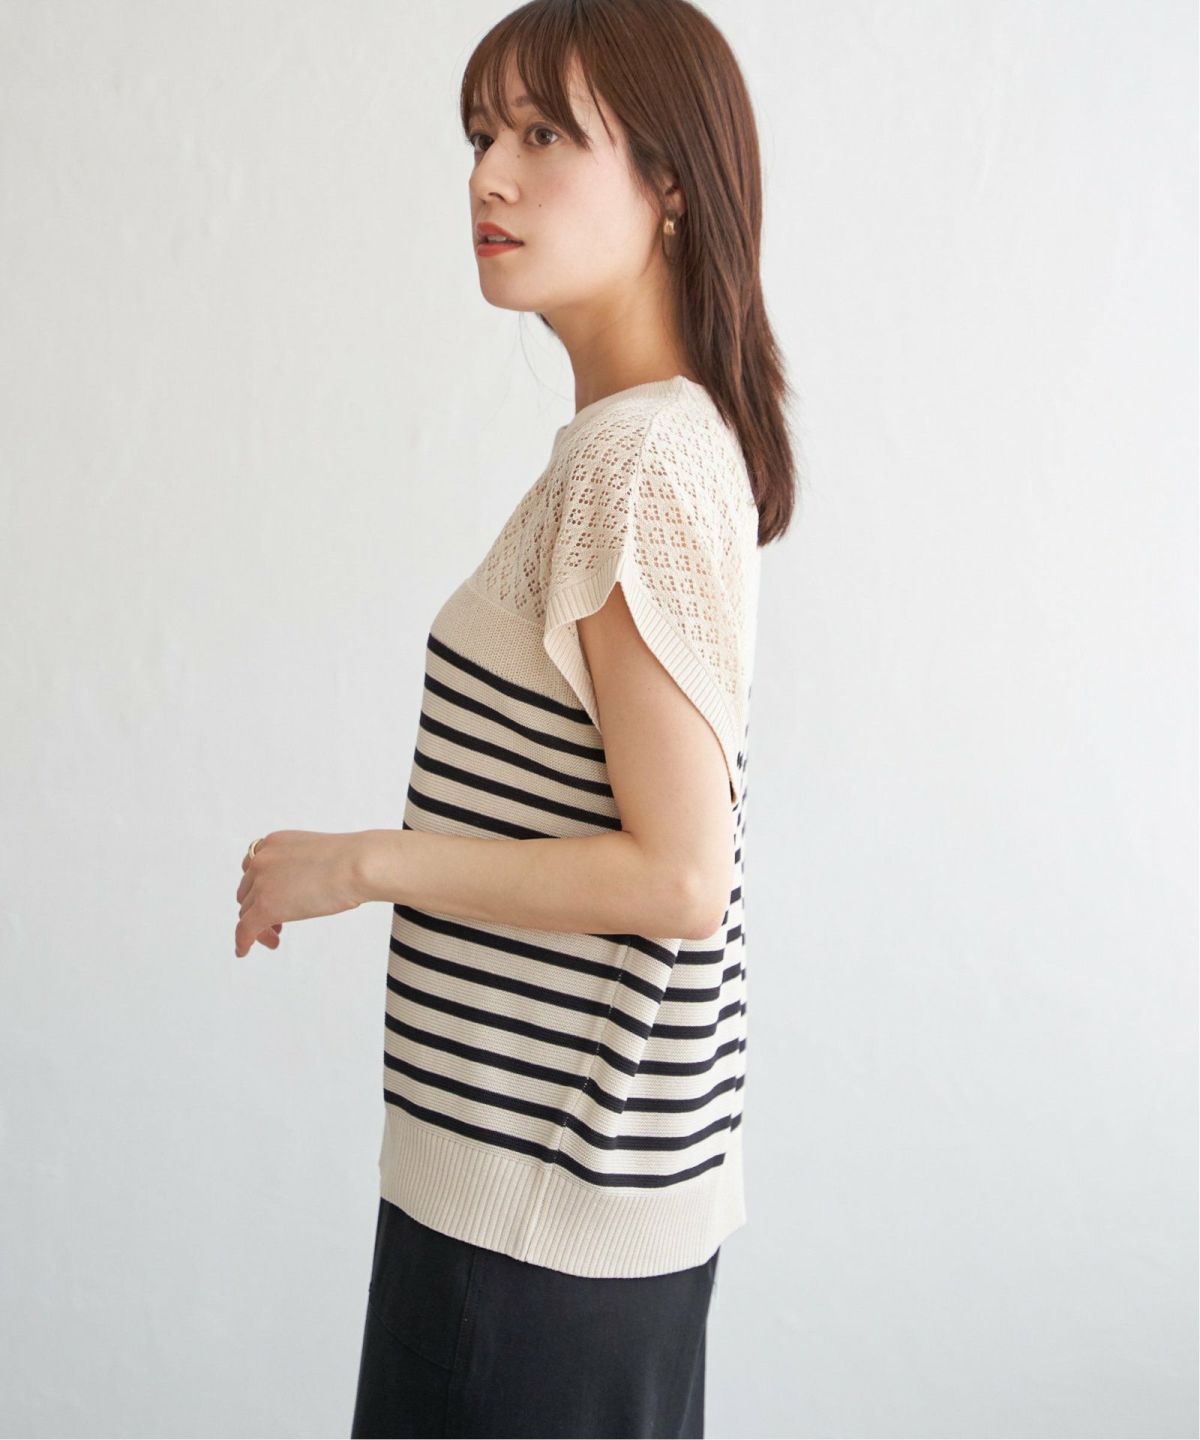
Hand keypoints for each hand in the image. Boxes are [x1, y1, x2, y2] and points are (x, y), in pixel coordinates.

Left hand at [235, 830, 365, 957]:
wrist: (357, 865)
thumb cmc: (352, 860)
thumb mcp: (317, 855)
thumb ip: (301, 867)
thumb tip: (305, 886)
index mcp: (275, 843)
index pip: (253, 868)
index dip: (258, 887)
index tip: (271, 899)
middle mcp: (262, 859)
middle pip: (248, 892)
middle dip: (258, 908)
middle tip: (277, 924)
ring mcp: (262, 883)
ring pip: (246, 911)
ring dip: (258, 926)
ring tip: (276, 938)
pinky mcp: (265, 906)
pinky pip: (244, 929)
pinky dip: (242, 941)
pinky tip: (244, 951)